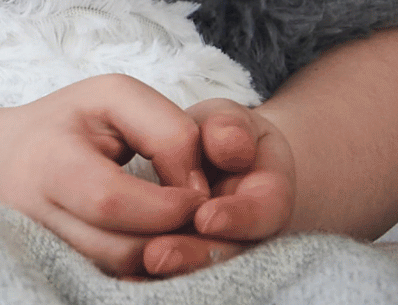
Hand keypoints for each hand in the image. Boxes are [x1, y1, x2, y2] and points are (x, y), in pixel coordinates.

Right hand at [0, 74, 208, 276]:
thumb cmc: (64, 122)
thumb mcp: (113, 97)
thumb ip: (164, 131)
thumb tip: (196, 188)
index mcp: (50, 163)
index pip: (111, 199)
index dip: (168, 202)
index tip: (199, 190)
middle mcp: (40, 217)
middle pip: (120, 249)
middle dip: (175, 233)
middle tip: (201, 212)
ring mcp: (46, 251)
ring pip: (120, 272)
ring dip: (165, 251)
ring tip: (181, 221)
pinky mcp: (59, 269)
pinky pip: (115, 278)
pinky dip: (144, 262)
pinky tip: (158, 235)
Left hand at [141, 97, 295, 276]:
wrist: (214, 161)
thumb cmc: (220, 137)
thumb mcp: (228, 121)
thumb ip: (230, 128)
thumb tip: (230, 146)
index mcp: (270, 194)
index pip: (264, 212)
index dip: (238, 218)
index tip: (205, 217)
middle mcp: (251, 234)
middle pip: (229, 252)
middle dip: (194, 254)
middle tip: (158, 254)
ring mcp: (221, 251)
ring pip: (200, 269)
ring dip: (172, 267)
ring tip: (142, 261)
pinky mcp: (188, 260)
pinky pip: (173, 274)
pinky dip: (150, 275)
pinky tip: (127, 275)